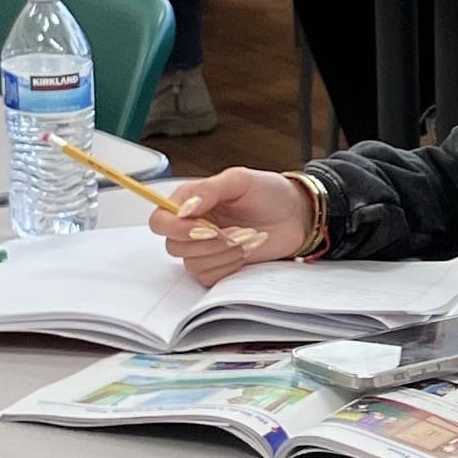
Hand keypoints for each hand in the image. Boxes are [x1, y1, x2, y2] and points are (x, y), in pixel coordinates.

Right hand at [145, 167, 302, 283]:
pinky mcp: (218, 266)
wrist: (297, 214)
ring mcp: (204, 249)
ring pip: (192, 263)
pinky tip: (248, 250)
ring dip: (224, 252)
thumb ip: (208, 190)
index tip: (205, 228)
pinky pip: (208, 276)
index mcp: (190, 202)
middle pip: (174, 246)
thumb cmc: (270, 193)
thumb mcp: (239, 180)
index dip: (176, 229)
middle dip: (209, 242)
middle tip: (238, 231)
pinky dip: (230, 266)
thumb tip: (184, 208)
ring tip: (248, 237)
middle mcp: (192, 226)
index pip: (160, 221)